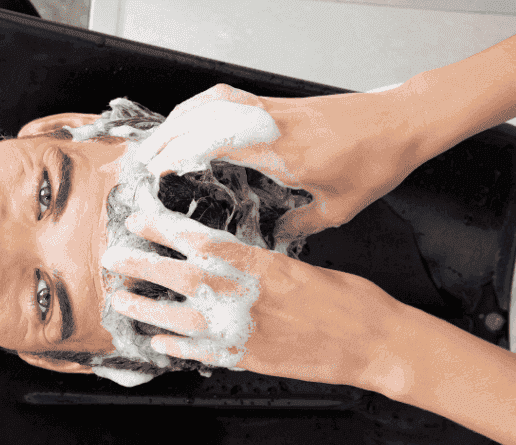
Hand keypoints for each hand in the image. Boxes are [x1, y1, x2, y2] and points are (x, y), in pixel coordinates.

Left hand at [102, 208, 403, 387]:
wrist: (375, 343)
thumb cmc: (347, 299)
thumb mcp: (302, 266)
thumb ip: (259, 263)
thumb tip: (227, 255)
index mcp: (261, 265)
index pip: (201, 241)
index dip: (164, 229)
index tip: (140, 219)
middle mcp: (246, 296)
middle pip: (180, 276)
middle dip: (142, 264)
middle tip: (113, 256)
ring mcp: (244, 331)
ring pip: (181, 319)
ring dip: (147, 308)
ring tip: (122, 299)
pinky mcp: (249, 360)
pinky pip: (202, 355)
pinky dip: (177, 349)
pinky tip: (159, 343)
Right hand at [135, 83, 420, 247]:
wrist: (403, 121)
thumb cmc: (377, 161)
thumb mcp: (340, 207)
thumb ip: (302, 226)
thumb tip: (275, 241)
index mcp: (286, 152)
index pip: (221, 144)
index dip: (183, 153)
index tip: (160, 169)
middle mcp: (276, 125)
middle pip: (208, 117)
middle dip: (170, 136)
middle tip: (146, 158)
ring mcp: (277, 110)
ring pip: (217, 101)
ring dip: (183, 118)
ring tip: (160, 139)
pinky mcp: (281, 104)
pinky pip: (233, 97)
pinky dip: (205, 107)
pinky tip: (195, 120)